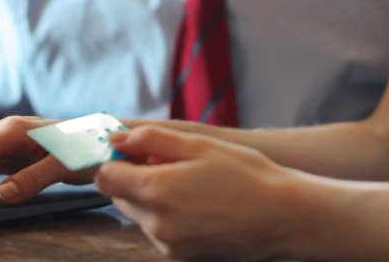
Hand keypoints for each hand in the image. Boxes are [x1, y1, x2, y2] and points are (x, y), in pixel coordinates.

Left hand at [97, 126, 295, 260]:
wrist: (283, 217)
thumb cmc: (245, 175)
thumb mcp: (199, 145)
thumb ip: (150, 139)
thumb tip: (116, 138)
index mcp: (155, 191)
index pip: (105, 176)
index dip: (117, 159)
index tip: (136, 151)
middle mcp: (155, 223)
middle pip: (119, 197)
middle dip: (134, 178)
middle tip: (168, 163)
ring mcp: (168, 245)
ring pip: (139, 215)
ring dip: (151, 198)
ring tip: (190, 184)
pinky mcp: (180, 257)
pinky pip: (158, 232)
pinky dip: (167, 217)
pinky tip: (197, 204)